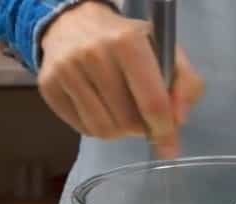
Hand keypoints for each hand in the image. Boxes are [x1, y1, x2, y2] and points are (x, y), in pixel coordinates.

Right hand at [38, 1, 203, 157]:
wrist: (74, 23)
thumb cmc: (128, 41)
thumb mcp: (165, 51)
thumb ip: (186, 83)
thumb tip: (178, 120)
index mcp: (128, 42)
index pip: (152, 101)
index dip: (164, 130)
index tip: (170, 148)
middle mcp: (93, 53)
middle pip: (127, 121)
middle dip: (141, 128)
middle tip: (143, 119)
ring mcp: (67, 70)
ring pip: (103, 129)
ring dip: (120, 131)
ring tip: (123, 114)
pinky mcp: (48, 86)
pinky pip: (82, 129)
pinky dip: (98, 128)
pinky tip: (102, 109)